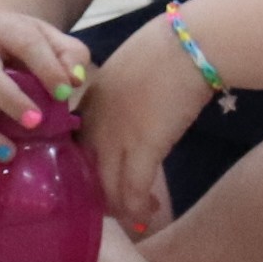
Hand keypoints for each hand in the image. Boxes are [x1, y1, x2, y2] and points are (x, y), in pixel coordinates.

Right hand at [0, 11, 91, 163]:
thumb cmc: (17, 46)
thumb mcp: (46, 38)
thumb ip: (68, 54)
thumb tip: (73, 81)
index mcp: (2, 28)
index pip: (25, 42)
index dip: (46, 67)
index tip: (66, 93)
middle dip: (6, 97)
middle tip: (35, 123)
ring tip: (7, 154)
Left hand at [79, 21, 211, 239]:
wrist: (187, 45)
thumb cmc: (166, 49)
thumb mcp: (128, 71)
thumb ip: (120, 96)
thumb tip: (134, 110)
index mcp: (88, 105)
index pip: (75, 149)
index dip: (85, 170)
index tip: (99, 182)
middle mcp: (94, 126)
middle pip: (86, 174)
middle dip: (101, 196)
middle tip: (118, 208)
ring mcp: (115, 139)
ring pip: (108, 187)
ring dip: (122, 207)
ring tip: (138, 216)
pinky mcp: (143, 148)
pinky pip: (134, 189)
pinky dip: (139, 208)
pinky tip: (148, 214)